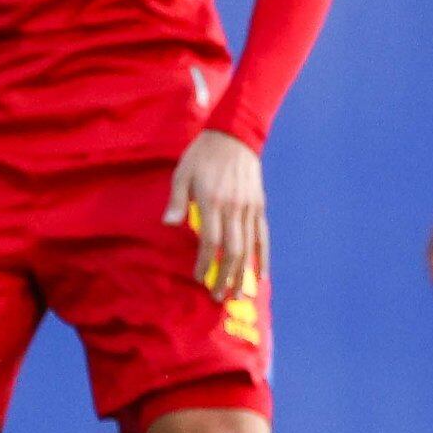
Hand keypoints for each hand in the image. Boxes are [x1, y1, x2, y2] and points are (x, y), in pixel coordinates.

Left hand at [164, 131, 267, 297]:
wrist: (235, 136)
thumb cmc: (202, 155)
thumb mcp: (182, 173)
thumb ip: (177, 201)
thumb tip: (168, 224)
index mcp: (212, 201)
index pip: (211, 240)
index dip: (205, 262)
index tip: (199, 278)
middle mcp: (234, 208)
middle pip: (233, 250)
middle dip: (226, 276)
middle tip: (219, 297)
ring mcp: (250, 209)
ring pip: (249, 247)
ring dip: (244, 274)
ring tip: (240, 295)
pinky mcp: (259, 207)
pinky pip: (262, 237)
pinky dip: (263, 258)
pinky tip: (262, 275)